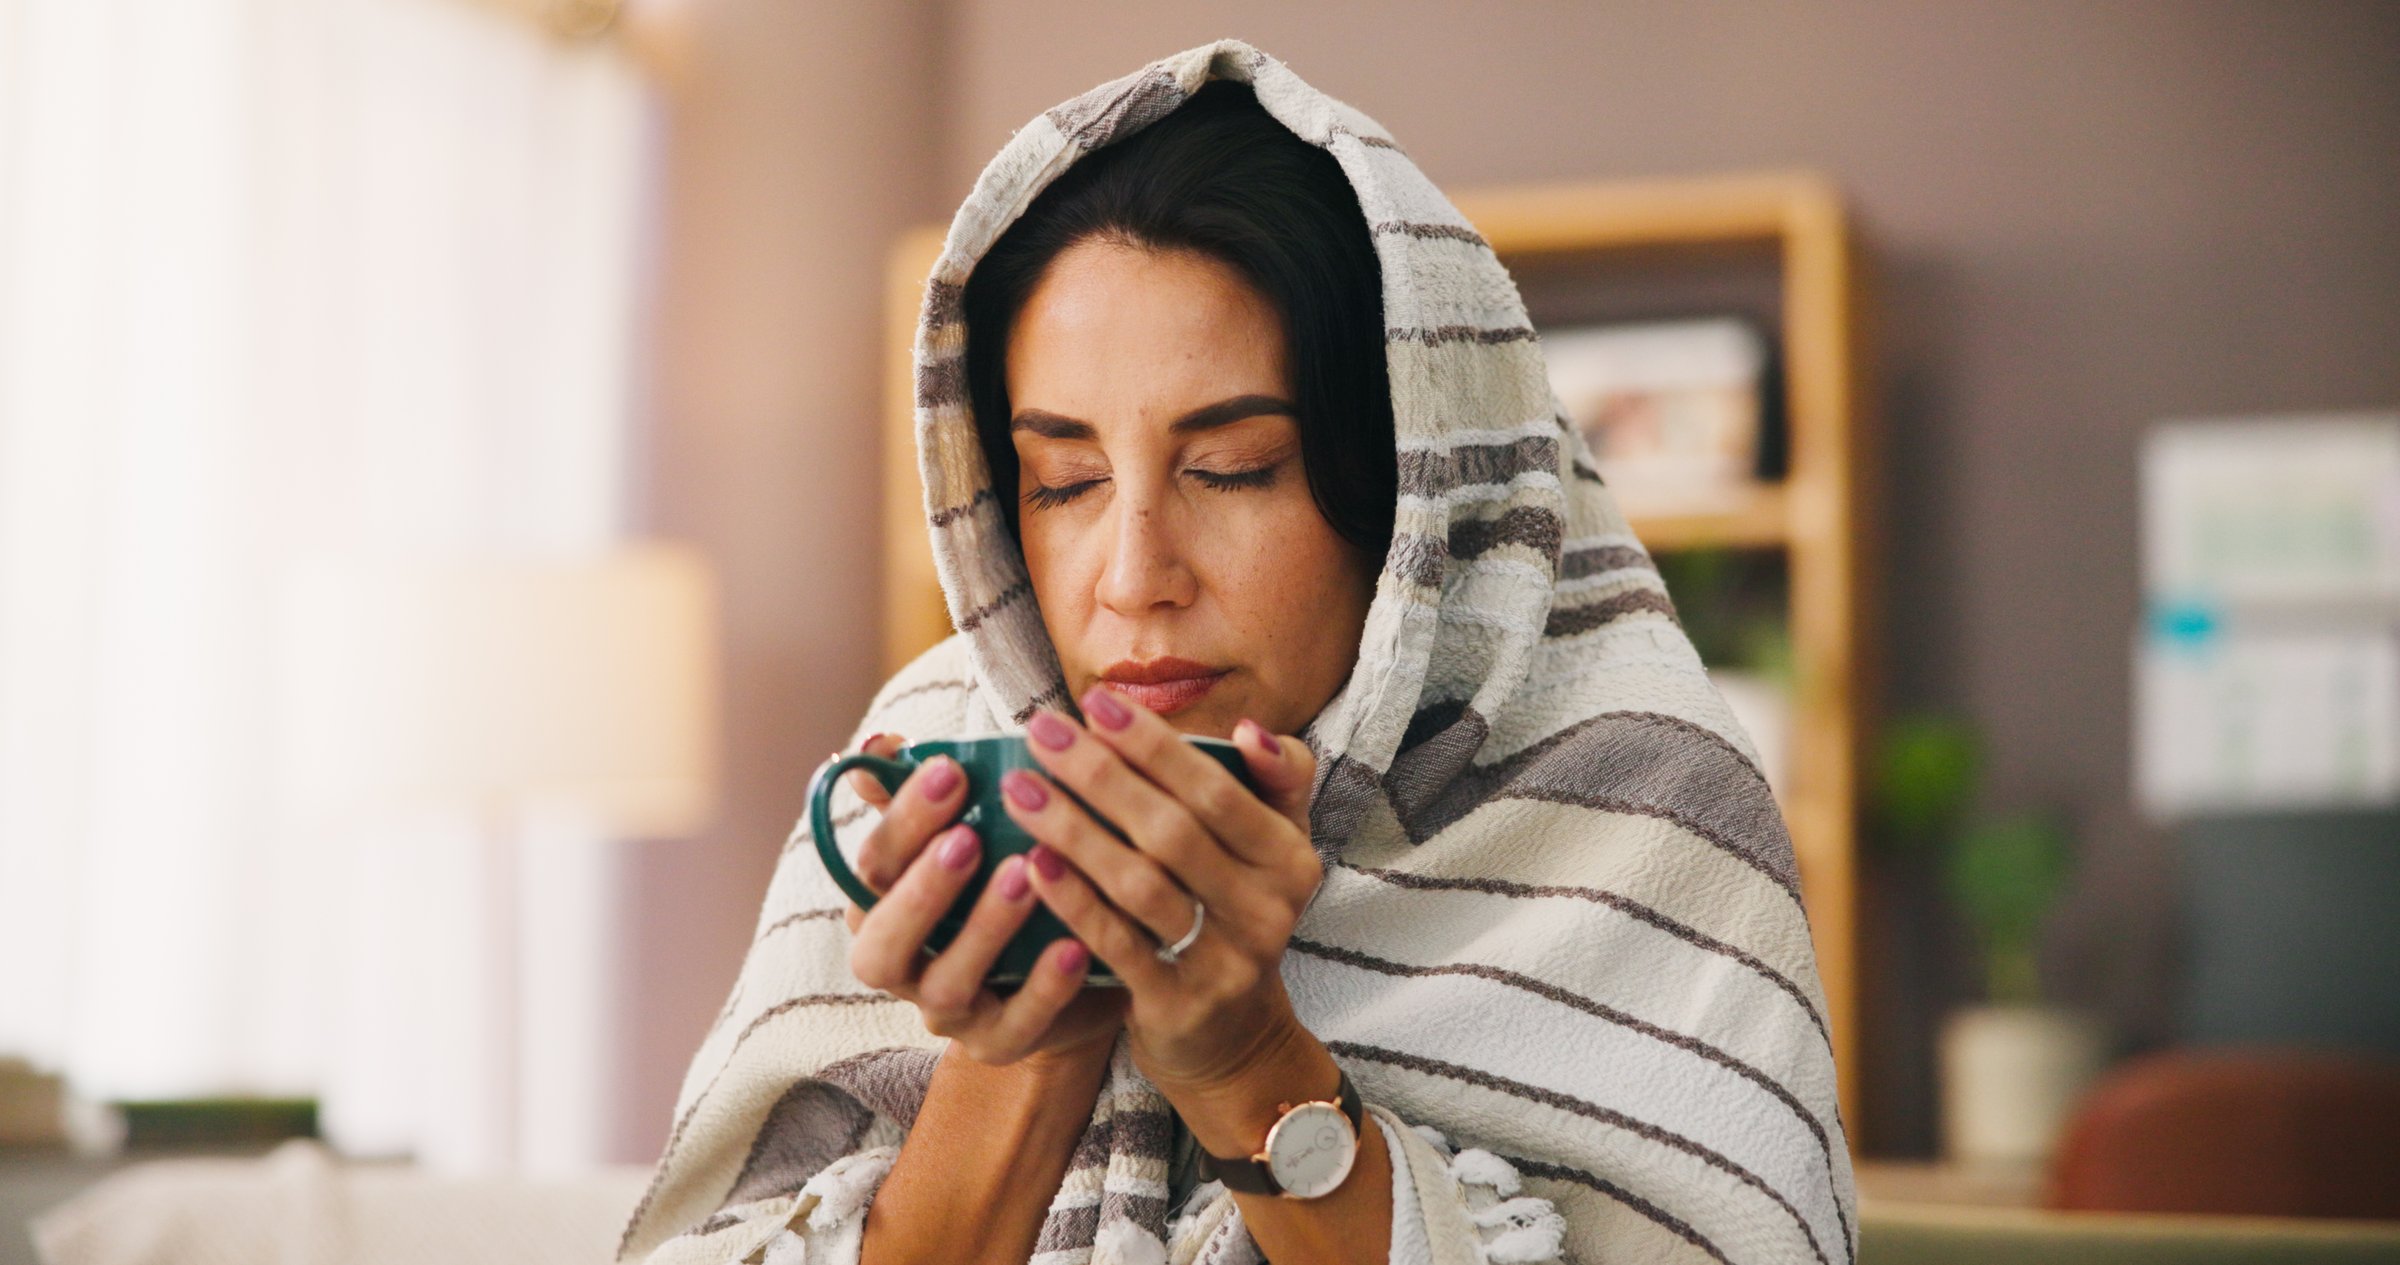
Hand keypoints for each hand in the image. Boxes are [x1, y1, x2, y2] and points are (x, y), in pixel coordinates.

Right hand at [838, 733, 1128, 1065]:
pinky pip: (1016, 1025)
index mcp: (882, 907)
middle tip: (968, 837)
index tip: (949, 771)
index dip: (903, 821)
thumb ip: (927, 790)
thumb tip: (879, 744)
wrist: (1072, 963)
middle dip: (922, 888)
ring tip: (1025, 877)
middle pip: (882, 942)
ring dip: (983, 929)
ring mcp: (948, 1011)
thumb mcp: (973, 828)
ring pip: (947, 985)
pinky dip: (1044, 988)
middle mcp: (903, 964)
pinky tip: (1074, 945)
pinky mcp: (1000, 1043)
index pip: (871, 866)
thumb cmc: (1008, 877)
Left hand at [1001, 688, 1323, 1091]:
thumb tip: (1247, 728)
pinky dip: (1073, 901)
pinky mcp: (1179, 1005)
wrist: (1232, 1036)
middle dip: (1100, 774)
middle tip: (1038, 732)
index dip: (1154, 745)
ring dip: (1074, 831)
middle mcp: (1268, 910)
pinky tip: (1031, 863)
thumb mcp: (1272, 847)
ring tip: (1019, 789)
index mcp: (1289, 858)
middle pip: (1172, 830)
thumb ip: (1276, 779)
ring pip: (1140, 885)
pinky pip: (1117, 945)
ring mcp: (1225, 962)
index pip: (1217, 788)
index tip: (1093, 703)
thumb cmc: (1234, 912)